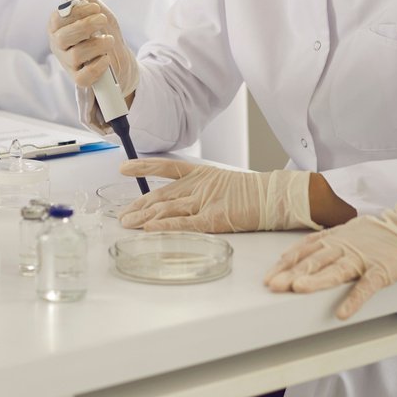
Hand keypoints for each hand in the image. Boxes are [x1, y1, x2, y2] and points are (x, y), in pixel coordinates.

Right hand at [48, 0, 138, 100]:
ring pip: (76, 55)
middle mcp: (59, 46)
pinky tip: (106, 58)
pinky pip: (83, 77)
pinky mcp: (80, 79)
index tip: (95, 7)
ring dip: (97, 44)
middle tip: (102, 19)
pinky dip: (97, 66)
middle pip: (63, 37)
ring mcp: (68, 64)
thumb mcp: (94, 10)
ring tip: (109, 40)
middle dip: (85, 26)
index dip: (77, 12)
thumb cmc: (101, 30)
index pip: (58, 19)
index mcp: (58, 27)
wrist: (119, 56)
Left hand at [118, 158, 319, 232]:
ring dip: (144, 216)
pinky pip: (185, 223)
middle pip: (161, 195)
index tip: (123, 168)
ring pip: (168, 208)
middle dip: (138, 205)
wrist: (275, 196)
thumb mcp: (222, 183)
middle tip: (121, 216)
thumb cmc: (253, 193)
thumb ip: (200, 190)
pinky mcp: (213, 218)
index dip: (143, 168)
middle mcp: (199, 185)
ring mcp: (205, 201)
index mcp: (201, 174)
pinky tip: (150, 228)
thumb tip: (178, 202)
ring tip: (127, 224)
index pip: (165, 169)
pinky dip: (165, 226)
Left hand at [264, 202, 396, 318]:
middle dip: (292, 273)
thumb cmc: (379, 233)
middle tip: (273, 285)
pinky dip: (355, 299)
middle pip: (314, 260)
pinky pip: (367, 285)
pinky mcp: (382, 269)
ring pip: (336, 269)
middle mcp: (345, 246)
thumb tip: (297, 252)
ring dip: (317, 280)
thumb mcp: (347, 230)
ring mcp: (363, 257)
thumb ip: (324, 241)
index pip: (304, 250)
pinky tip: (343, 312)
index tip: (269, 277)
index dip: (285, 264)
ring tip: (299, 290)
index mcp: (335, 237)